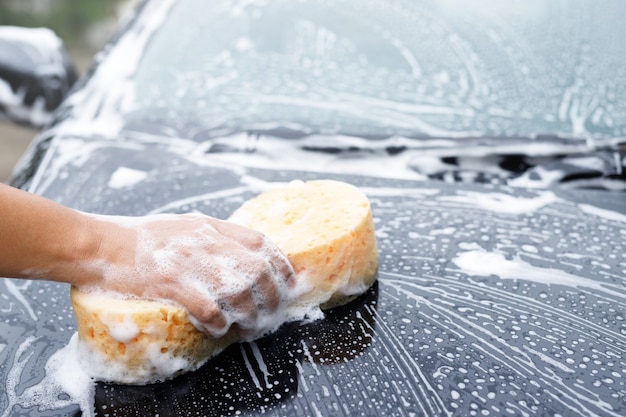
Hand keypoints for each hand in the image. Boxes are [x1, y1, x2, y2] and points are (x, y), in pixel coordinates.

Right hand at [86, 213, 295, 337]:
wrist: (100, 244)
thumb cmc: (140, 237)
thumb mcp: (184, 225)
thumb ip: (212, 234)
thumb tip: (241, 252)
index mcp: (210, 227)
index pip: (260, 241)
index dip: (281, 263)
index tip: (288, 280)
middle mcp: (205, 241)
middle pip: (258, 269)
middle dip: (271, 295)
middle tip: (269, 313)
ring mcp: (190, 262)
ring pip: (239, 290)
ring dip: (249, 314)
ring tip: (247, 328)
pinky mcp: (172, 283)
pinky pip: (209, 307)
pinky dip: (219, 321)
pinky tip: (218, 327)